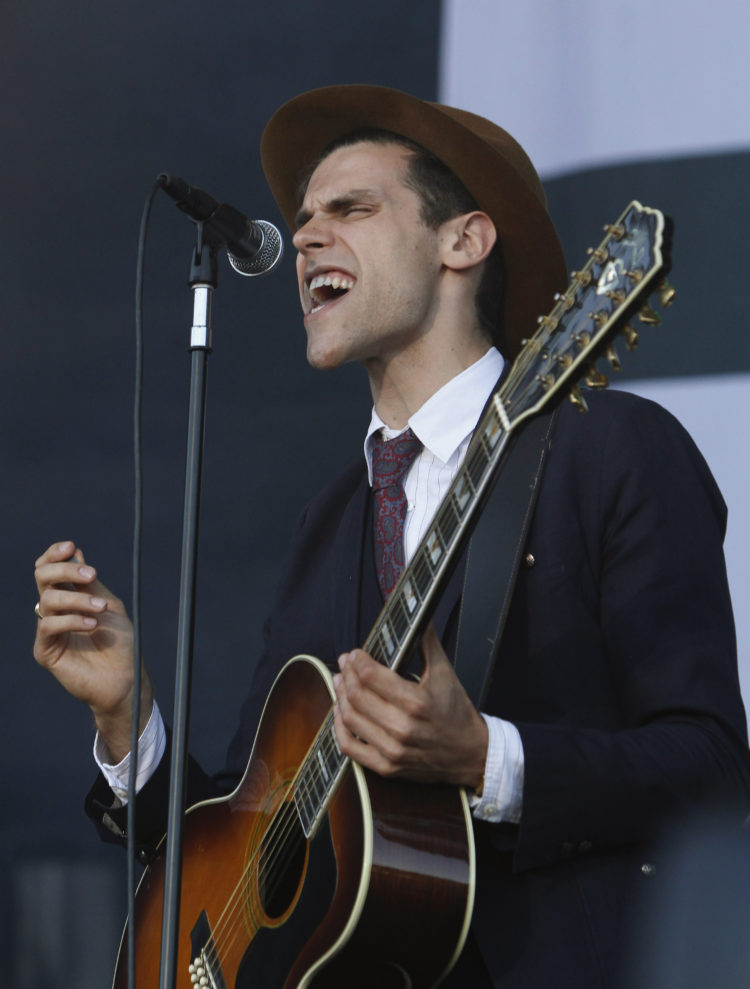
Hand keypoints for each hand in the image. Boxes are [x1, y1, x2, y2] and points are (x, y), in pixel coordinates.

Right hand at [33, 540, 151, 761]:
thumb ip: (90, 584)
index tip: (71, 546)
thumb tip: (76, 553)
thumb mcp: (109, 605)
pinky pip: (48, 626)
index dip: (54, 555)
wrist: (126, 678)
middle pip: (42, 578)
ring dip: (77, 598)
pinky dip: (71, 620)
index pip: (48, 569)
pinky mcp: (46, 651)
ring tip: (101, 609)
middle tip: (91, 574)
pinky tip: (91, 624)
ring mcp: (48, 630)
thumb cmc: (120, 643)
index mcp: (68, 596)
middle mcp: (54, 610)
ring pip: (47, 600)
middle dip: (65, 570)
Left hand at [332, 623, 487, 788]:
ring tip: (340, 683)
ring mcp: (393, 750)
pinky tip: (341, 713)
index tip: (354, 653)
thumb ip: (428, 643)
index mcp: (416, 702)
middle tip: (343, 664)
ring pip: (351, 719)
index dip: (357, 661)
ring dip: (341, 697)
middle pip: (357, 696)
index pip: (371, 676)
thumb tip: (420, 617)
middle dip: (345, 675)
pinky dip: (340, 729)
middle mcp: (402, 728)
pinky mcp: (387, 767)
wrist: (472, 755)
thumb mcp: (446, 674)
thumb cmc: (458, 713)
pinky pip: (351, 749)